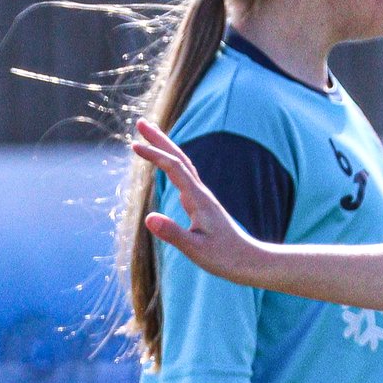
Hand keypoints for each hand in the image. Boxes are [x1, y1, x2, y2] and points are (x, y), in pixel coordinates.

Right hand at [131, 119, 271, 285]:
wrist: (248, 260)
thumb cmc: (223, 257)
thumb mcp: (195, 249)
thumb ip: (172, 233)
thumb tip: (148, 218)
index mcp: (197, 199)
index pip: (173, 168)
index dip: (154, 155)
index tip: (134, 146)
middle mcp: (200, 192)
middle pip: (179, 157)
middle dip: (159, 139)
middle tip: (140, 122)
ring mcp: (202, 197)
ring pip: (183, 164)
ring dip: (166, 147)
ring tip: (149, 136)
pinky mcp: (202, 203)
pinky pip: (185, 175)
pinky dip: (172, 162)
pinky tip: (167, 163)